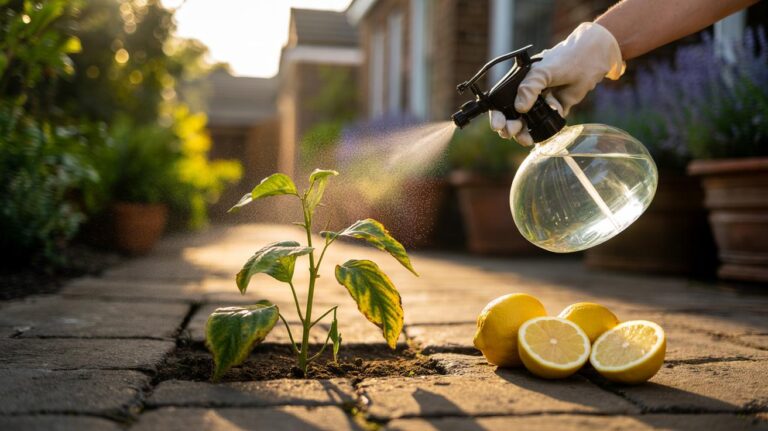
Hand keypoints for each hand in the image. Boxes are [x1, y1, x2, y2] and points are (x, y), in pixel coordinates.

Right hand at [490, 22, 624, 144]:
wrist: (590, 61)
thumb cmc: (564, 59)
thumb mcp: (542, 71)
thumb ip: (529, 88)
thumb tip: (519, 109)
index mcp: (519, 84)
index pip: (501, 103)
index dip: (498, 116)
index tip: (498, 126)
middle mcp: (528, 95)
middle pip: (512, 117)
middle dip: (510, 128)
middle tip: (512, 131)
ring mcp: (541, 104)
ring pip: (527, 124)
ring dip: (524, 133)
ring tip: (526, 139)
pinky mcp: (555, 110)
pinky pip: (547, 124)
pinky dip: (547, 126)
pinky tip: (551, 118)